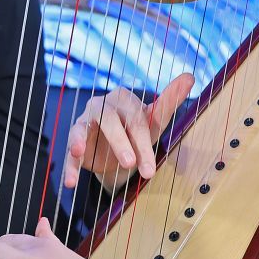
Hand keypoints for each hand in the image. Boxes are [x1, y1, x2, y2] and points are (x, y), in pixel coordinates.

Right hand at [62, 73, 194, 191]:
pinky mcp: (74, 141)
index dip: (142, 143)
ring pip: (81, 129)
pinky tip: (69, 182)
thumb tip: (190, 76)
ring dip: (80, 142)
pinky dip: (69, 165)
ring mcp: (84, 122)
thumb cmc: (137, 133)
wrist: (118, 154)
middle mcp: (101, 106)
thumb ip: (169, 100)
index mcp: (123, 99)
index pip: (135, 119)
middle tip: (130, 165)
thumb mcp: (154, 122)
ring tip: (78, 153)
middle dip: (120, 143)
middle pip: (109, 120)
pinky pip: (69, 151)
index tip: (151, 170)